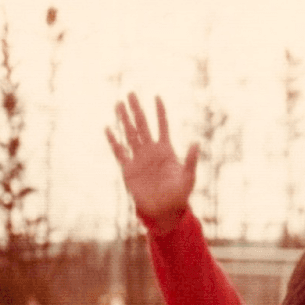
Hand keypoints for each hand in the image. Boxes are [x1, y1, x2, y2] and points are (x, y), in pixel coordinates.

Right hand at [105, 93, 200, 231]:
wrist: (164, 211)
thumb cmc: (179, 195)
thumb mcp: (188, 177)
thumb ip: (191, 160)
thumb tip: (196, 142)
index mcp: (166, 150)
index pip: (162, 125)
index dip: (160, 112)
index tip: (157, 96)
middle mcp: (150, 151)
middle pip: (142, 125)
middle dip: (136, 110)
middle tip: (130, 93)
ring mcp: (138, 158)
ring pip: (129, 134)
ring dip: (123, 119)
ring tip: (118, 104)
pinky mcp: (128, 169)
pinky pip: (119, 151)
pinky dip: (113, 140)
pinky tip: (108, 128)